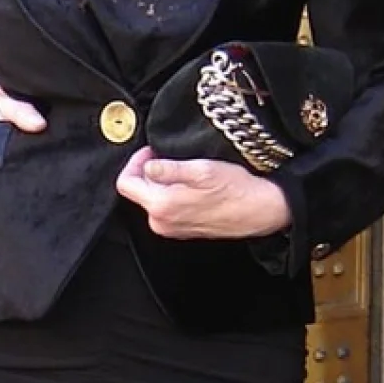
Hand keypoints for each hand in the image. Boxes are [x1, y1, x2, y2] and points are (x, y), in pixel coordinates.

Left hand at [115, 146, 291, 239]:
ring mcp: (171, 229)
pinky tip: (191, 186)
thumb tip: (147, 165)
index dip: (134, 162)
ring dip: (161, 183)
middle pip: (138, 192)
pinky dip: (171, 194)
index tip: (150, 151)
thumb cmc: (234, 190)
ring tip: (184, 171)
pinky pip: (165, 209)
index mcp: (161, 206)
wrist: (257, 211)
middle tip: (168, 157)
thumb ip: (168, 169)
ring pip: (152, 200)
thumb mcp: (200, 170)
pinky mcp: (181, 230)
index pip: (126, 184)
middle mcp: (161, 222)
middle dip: (147, 172)